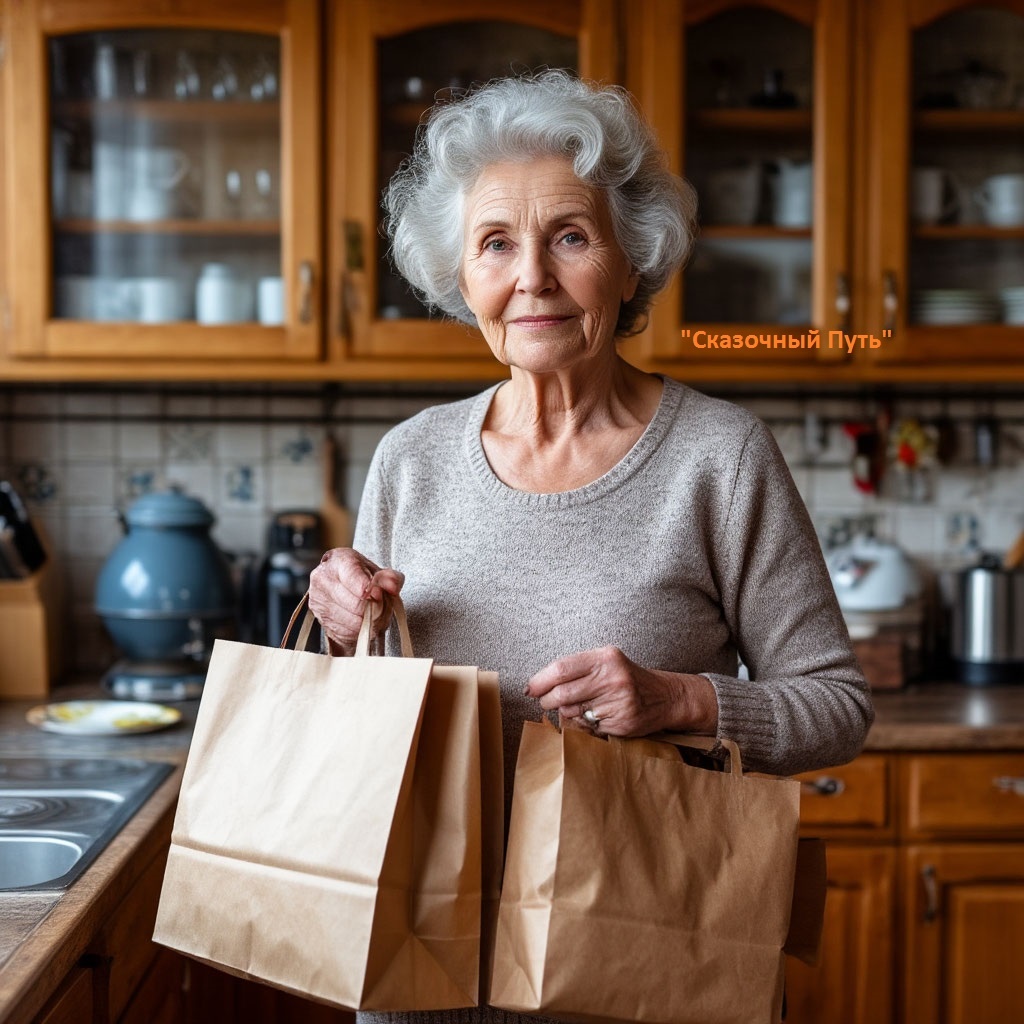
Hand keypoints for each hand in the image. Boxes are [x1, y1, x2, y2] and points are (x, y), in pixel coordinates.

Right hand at [308, 547, 403, 653]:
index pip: (353, 577)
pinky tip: (362, 622)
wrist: (342, 584)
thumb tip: (393, 587)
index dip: (369, 590)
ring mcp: (319, 601)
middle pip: (355, 605)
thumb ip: (390, 578)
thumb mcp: (379, 572)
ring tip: (374, 615)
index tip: (379, 595)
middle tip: (381, 607)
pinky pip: (347, 634)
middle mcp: (323, 579)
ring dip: (369, 623)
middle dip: (374, 609)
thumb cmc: (362, 576)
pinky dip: (359, 632)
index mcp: (338, 561)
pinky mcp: (321, 621)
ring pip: (353, 623)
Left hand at [525, 646, 717, 736]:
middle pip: (562, 693)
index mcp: (605, 657)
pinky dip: (583, 723)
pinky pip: (587, 726)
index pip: (561, 669)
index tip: (530, 688)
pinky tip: (593, 715)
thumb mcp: (606, 661)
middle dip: (547, 700)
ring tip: (574, 706)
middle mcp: (613, 677)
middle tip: (545, 701)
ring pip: (572, 712)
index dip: (540, 680)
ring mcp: (618, 701)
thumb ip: (576, 669)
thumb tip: (537, 685)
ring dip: (565, 712)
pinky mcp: (622, 722)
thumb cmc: (625, 677)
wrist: (665, 696)